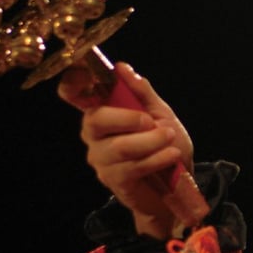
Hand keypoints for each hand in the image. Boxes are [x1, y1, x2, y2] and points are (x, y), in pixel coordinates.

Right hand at [58, 62, 194, 238]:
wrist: (180, 184)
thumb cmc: (166, 145)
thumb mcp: (160, 113)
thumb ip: (142, 92)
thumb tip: (122, 68)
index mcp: (102, 111)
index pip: (74, 93)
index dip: (72, 82)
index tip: (84, 74)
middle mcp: (93, 134)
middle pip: (95, 119)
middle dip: (128, 118)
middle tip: (152, 122)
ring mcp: (101, 158)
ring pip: (119, 146)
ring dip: (151, 141)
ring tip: (170, 140)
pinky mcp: (113, 179)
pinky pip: (131, 166)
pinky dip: (156, 158)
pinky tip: (170, 156)